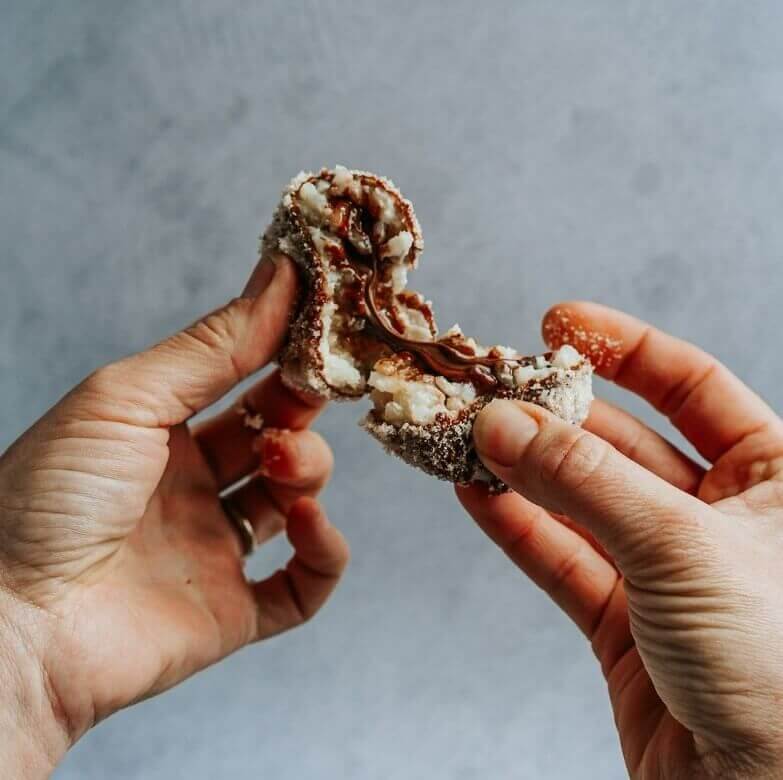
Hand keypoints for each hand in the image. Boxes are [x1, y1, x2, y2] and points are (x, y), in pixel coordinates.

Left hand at [0, 255, 348, 775]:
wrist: (12, 625)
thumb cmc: (48, 497)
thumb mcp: (128, 397)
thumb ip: (213, 345)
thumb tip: (280, 276)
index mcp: (160, 434)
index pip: (243, 383)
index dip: (284, 354)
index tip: (324, 323)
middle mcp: (191, 488)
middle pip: (276, 437)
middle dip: (300, 408)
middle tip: (315, 386)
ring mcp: (213, 549)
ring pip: (295, 501)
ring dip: (308, 469)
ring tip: (284, 460)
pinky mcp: (233, 611)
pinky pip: (304, 585)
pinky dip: (324, 552)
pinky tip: (310, 522)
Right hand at [458, 303, 782, 778]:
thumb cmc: (781, 671)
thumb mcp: (682, 547)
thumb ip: (583, 481)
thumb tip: (500, 423)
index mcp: (778, 478)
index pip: (693, 385)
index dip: (625, 349)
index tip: (557, 324)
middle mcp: (723, 517)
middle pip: (622, 443)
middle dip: (552, 419)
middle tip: (487, 394)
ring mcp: (667, 570)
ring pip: (581, 502)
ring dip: (521, 472)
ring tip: (466, 440)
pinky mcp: (624, 624)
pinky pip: (562, 558)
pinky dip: (516, 527)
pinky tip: (476, 494)